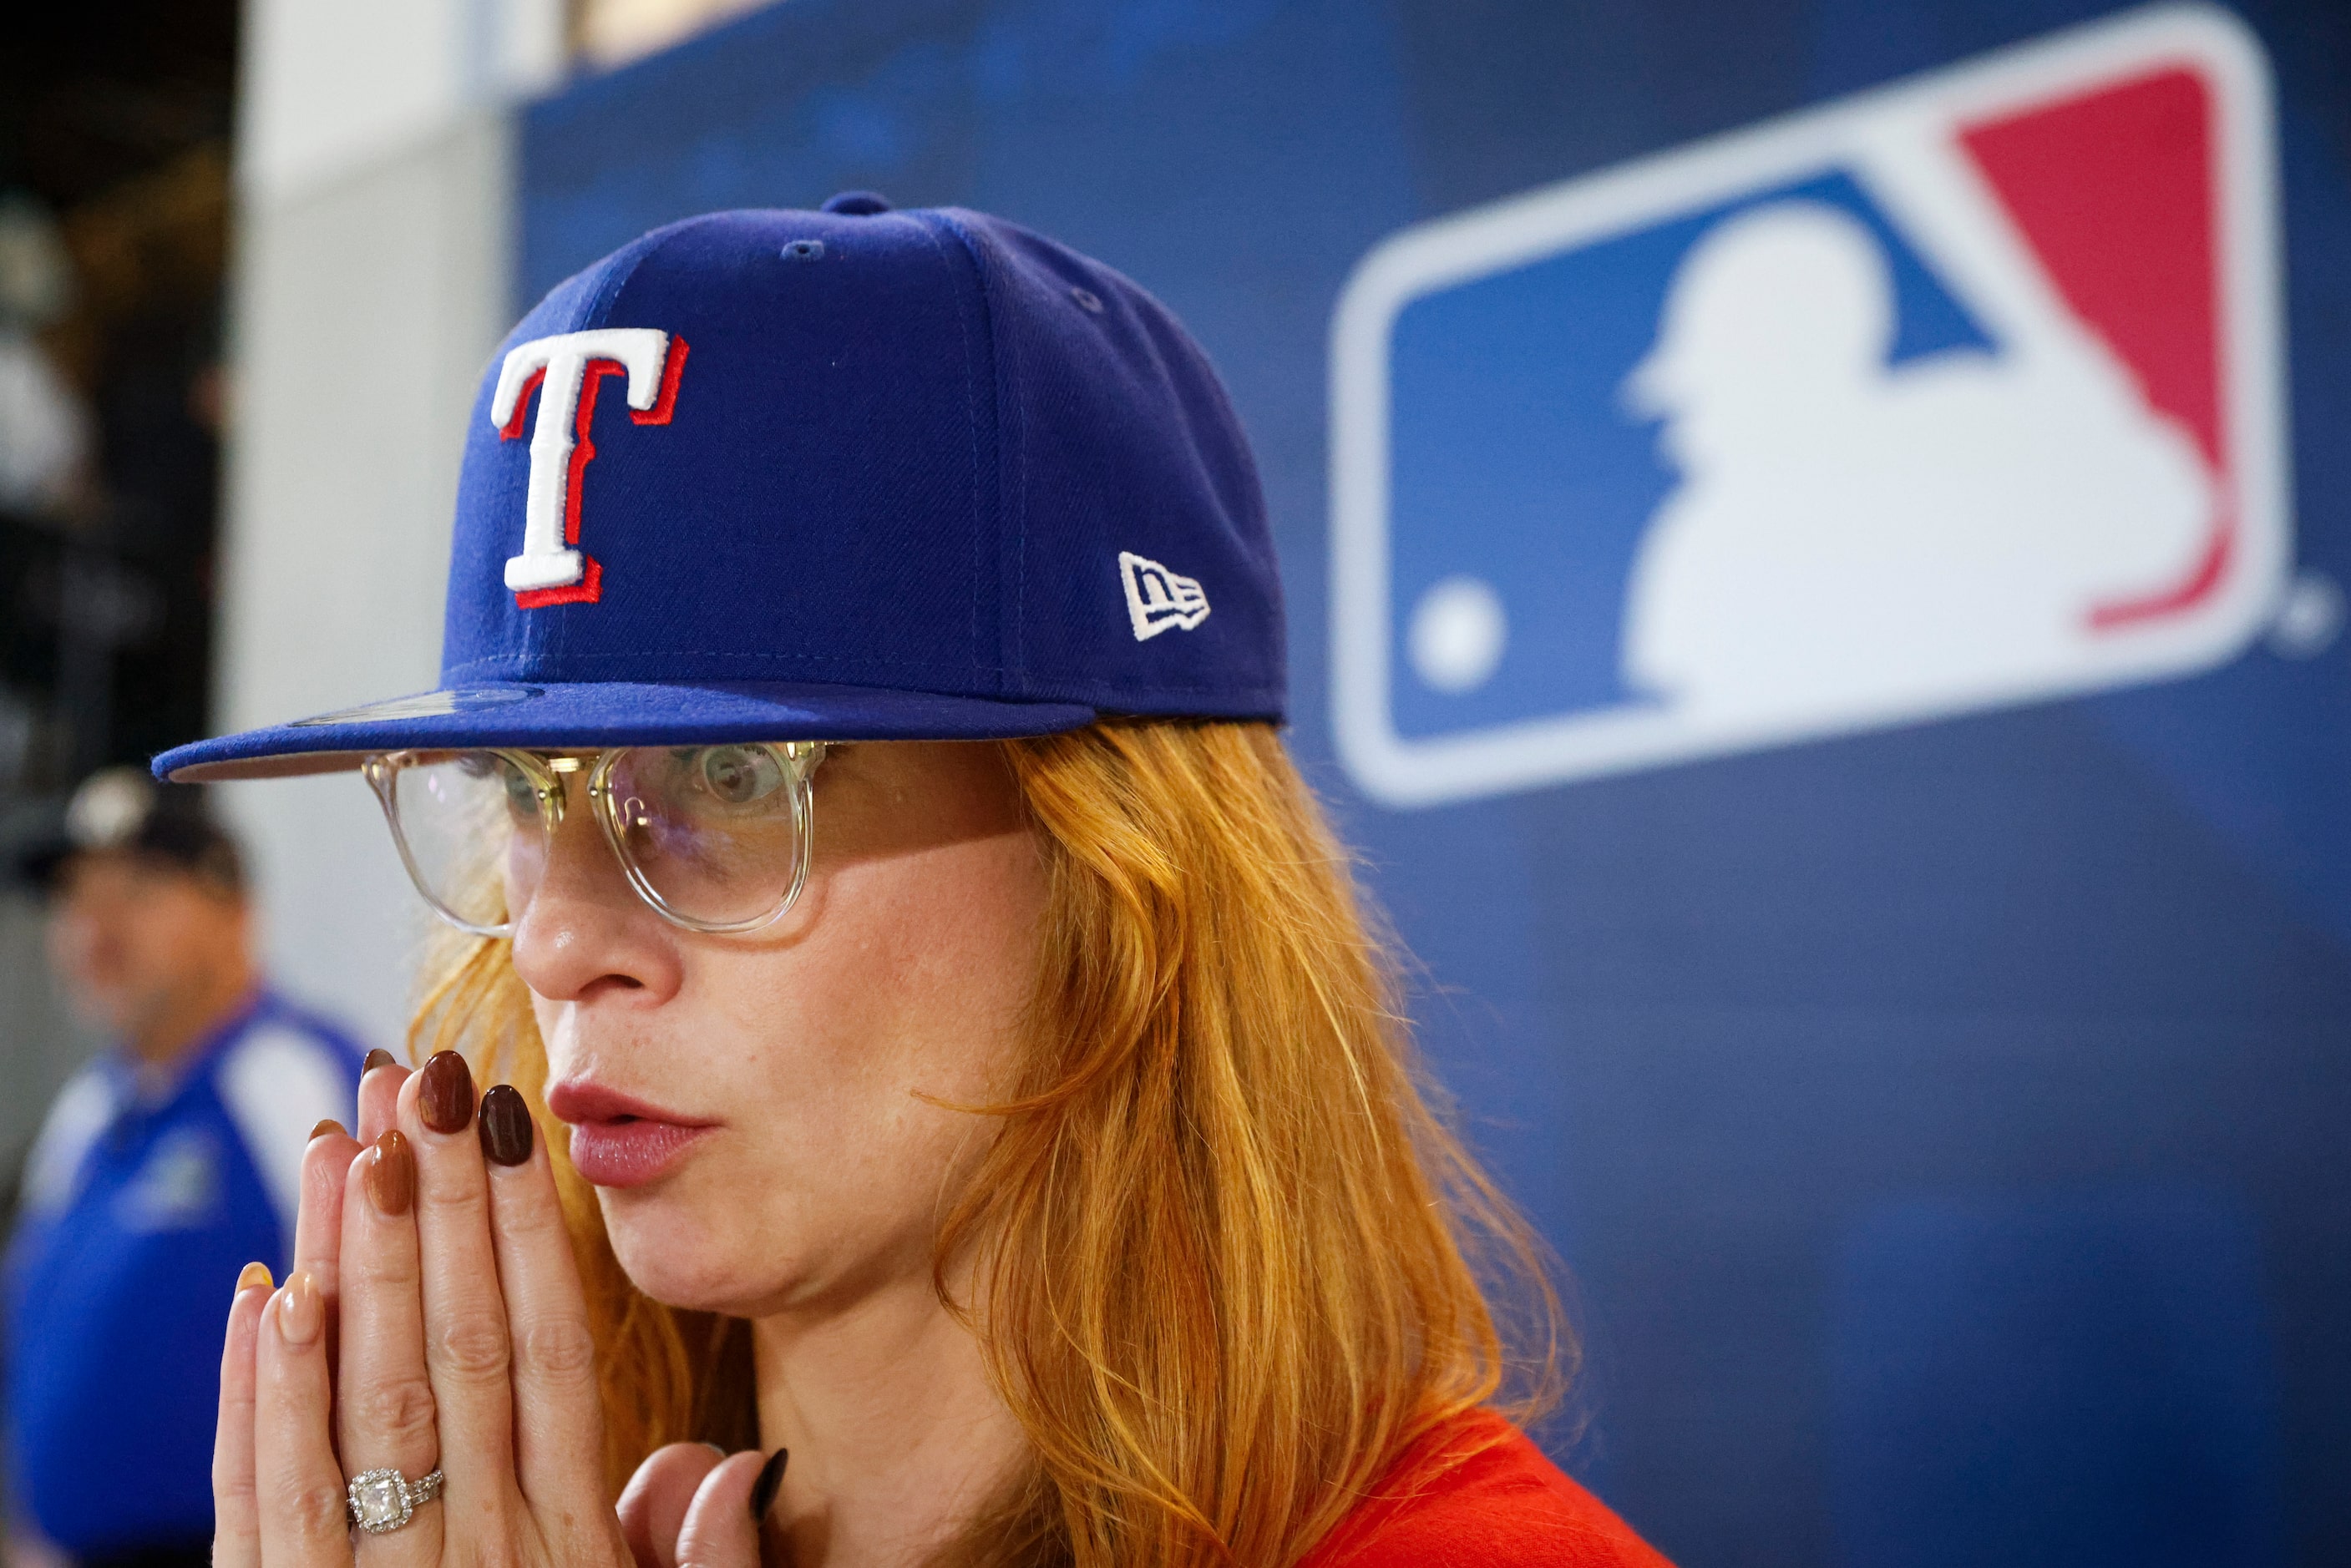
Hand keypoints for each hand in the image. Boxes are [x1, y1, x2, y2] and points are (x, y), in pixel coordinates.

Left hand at [212, 1050, 778, 1565]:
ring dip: (351, 1259)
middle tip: (417, 1081)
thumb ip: (699, 1561)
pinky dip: (257, 1392)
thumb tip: (733, 1463)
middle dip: (436, 1206)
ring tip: (345, 1138)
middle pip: (453, 1348)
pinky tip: (266, 1290)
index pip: (548, 1352)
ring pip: (357, 1398)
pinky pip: (268, 1497)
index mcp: (567, 1541)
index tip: (510, 1127)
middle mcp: (476, 1547)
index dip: (528, 1233)